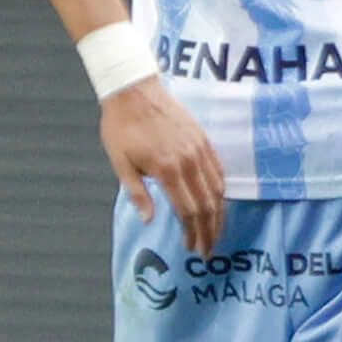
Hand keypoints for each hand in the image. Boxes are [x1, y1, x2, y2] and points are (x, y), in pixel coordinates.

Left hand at [102, 78, 223, 257]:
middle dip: (209, 231)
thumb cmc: (121, 128)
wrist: (135, 91)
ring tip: (215, 232)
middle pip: (208, 205)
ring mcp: (200, 150)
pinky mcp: (204, 141)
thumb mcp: (120, 162)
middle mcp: (189, 161)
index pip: (188, 210)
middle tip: (208, 250)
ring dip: (219, 215)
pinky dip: (221, 191)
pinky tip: (218, 203)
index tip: (193, 248)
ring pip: (218, 190)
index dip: (192, 233)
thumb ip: (137, 193)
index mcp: (167, 170)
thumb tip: (149, 220)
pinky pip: (219, 171)